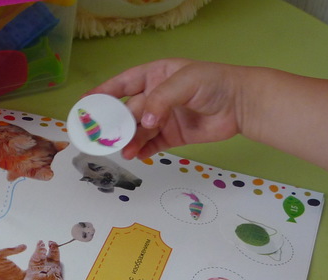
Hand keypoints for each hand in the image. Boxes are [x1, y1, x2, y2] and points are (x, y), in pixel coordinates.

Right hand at [87, 58, 246, 159]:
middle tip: (103, 135)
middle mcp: (155, 97)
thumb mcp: (186, 82)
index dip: (104, 92)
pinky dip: (142, 151)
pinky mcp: (171, 137)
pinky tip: (136, 155)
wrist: (241, 105)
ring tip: (125, 151)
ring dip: (129, 140)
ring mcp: (162, 118)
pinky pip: (151, 145)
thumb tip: (145, 121)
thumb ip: (161, 99)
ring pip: (138, 130)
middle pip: (128, 111)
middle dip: (116, 123)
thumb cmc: (214, 83)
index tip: (86, 103)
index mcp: (155, 76)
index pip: (124, 83)